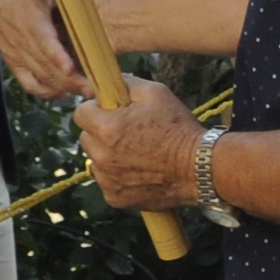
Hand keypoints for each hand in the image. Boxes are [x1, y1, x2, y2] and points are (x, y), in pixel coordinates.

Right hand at [0, 0, 86, 99]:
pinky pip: (28, 84)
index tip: (69, 66)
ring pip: (39, 77)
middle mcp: (22, 38)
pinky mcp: (15, 64)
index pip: (43, 40)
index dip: (55, 55)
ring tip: (86, 91)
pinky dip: (46, 92)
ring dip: (62, 87)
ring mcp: (17, 54)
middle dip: (68, 79)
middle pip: (45, 65)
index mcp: (31, 17)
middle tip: (93, 88)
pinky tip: (65, 93)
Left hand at [74, 74, 201, 210]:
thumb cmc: (179, 128)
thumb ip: (126, 84)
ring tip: (137, 154)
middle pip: (86, 138)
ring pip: (95, 162)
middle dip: (101, 133)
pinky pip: (107, 182)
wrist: (200, 168)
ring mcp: (107, 179)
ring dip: (108, 156)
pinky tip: (140, 172)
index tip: (111, 112)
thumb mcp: (156, 93)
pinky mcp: (115, 198)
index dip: (96, 110)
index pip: (80, 113)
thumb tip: (107, 82)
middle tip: (128, 133)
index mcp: (106, 128)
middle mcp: (101, 155)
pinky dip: (118, 177)